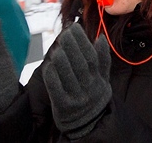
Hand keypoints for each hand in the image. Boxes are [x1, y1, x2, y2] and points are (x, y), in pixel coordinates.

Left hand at [43, 23, 111, 138]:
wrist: (89, 124)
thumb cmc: (93, 95)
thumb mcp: (103, 78)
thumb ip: (102, 59)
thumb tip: (101, 38)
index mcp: (97, 79)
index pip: (91, 57)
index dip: (82, 41)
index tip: (74, 27)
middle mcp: (88, 88)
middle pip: (80, 64)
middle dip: (72, 46)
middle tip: (65, 33)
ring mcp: (75, 98)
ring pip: (68, 76)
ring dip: (62, 60)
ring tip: (57, 48)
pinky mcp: (62, 107)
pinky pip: (56, 90)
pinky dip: (52, 77)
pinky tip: (48, 66)